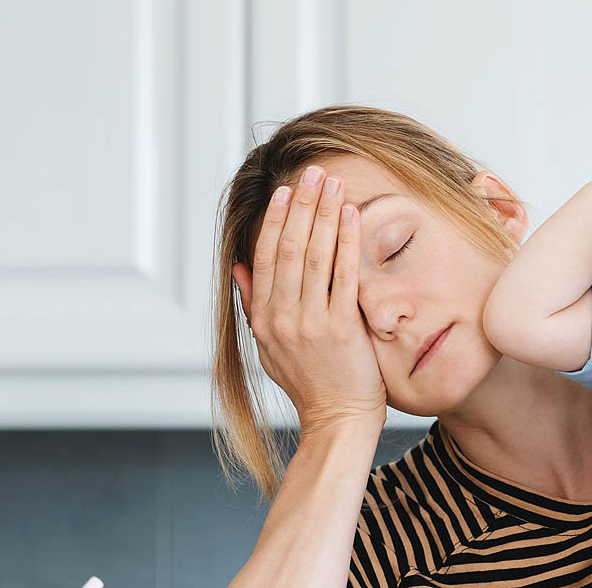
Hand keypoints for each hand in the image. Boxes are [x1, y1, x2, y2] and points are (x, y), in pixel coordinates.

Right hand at [230, 164, 386, 436]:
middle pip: (289, 248)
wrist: (337, 420)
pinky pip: (343, 275)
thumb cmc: (309, 384)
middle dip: (303, 206)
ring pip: (314, 255)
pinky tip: (351, 216)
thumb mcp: (269, 348)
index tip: (287, 191)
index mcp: (262, 319)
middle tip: (314, 172)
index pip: (266, 257)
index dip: (276, 221)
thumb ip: (254, 306)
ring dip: (324, 214)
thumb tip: (240, 267)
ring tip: (333, 183)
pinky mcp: (340, 328)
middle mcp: (281, 318)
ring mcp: (310, 322)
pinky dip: (346, 241)